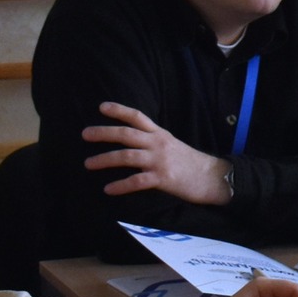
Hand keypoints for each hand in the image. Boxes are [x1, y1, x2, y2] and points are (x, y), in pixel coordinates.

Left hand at [82, 101, 230, 203]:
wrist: (213, 177)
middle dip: (104, 133)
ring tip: (88, 164)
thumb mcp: (172, 144)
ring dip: (105, 159)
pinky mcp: (163, 179)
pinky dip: (121, 185)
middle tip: (85, 134)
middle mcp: (158, 144)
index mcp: (160, 134)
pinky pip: (137, 181)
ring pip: (127, 156)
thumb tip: (132, 141)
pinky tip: (108, 189)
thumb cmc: (190, 163)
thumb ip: (153, 141)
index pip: (137, 117)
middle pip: (126, 134)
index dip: (119, 110)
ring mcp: (160, 161)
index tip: (101, 107)